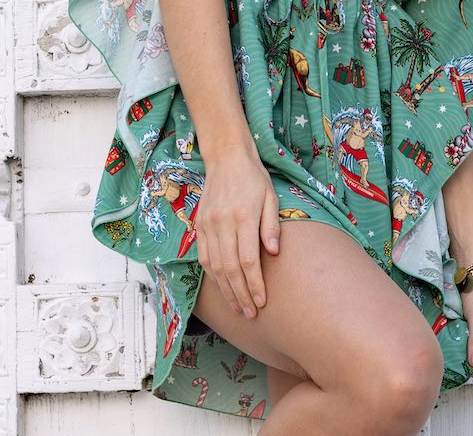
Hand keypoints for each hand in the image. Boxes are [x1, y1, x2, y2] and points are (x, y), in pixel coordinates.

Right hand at [195, 150, 281, 318]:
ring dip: (226, 291)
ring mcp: (208, 225)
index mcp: (244, 217)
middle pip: (230, 269)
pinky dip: (212, 276)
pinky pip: (204, 256)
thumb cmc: (254, 178)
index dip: (255, 284)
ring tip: (237, 307)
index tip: (262, 302)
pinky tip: (222, 288)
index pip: (248, 260)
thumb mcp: (271, 197)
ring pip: (214, 267)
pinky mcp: (199, 225)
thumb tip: (273, 253)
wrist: (226, 158)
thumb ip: (271, 225)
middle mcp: (223, 223)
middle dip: (240, 295)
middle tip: (250, 313)